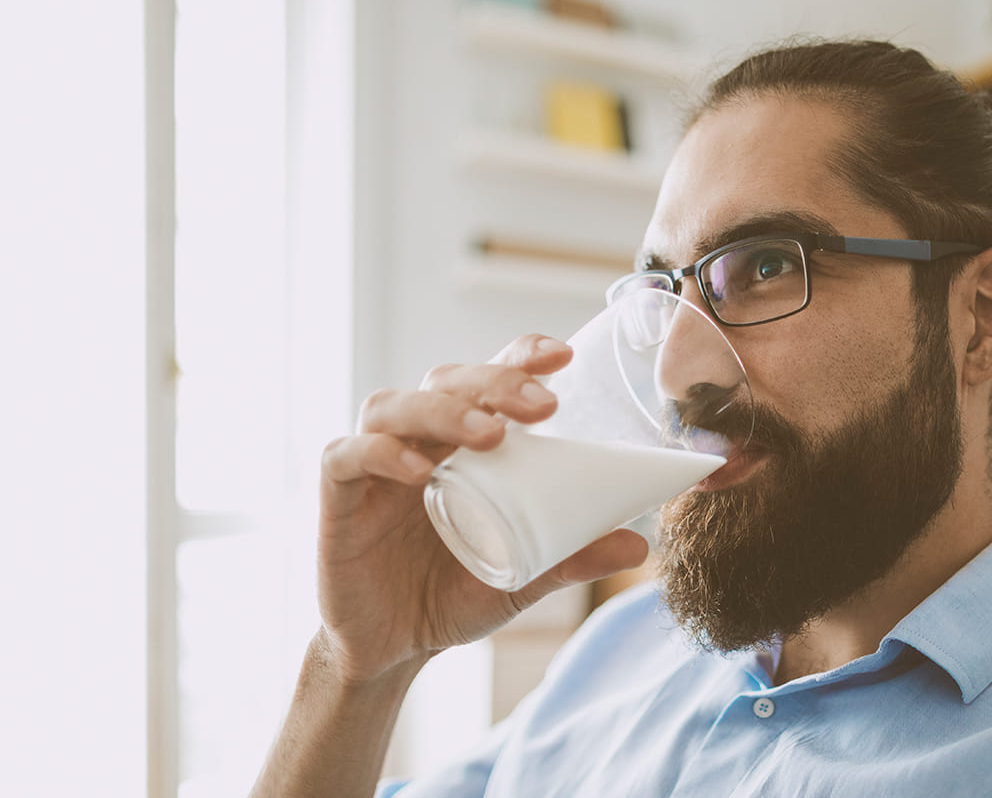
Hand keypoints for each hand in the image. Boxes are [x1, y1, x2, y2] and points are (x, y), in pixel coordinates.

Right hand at [316, 334, 649, 683]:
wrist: (393, 648)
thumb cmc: (452, 593)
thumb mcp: (521, 576)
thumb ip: (570, 559)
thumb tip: (639, 546)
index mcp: (461, 444)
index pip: (487, 380)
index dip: (519, 357)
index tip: (563, 357)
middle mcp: (418, 440)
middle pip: (446, 381)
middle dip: (494, 382)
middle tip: (543, 406)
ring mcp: (374, 463)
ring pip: (394, 405)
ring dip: (444, 410)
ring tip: (491, 435)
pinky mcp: (338, 495)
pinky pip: (348, 455)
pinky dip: (381, 452)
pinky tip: (419, 472)